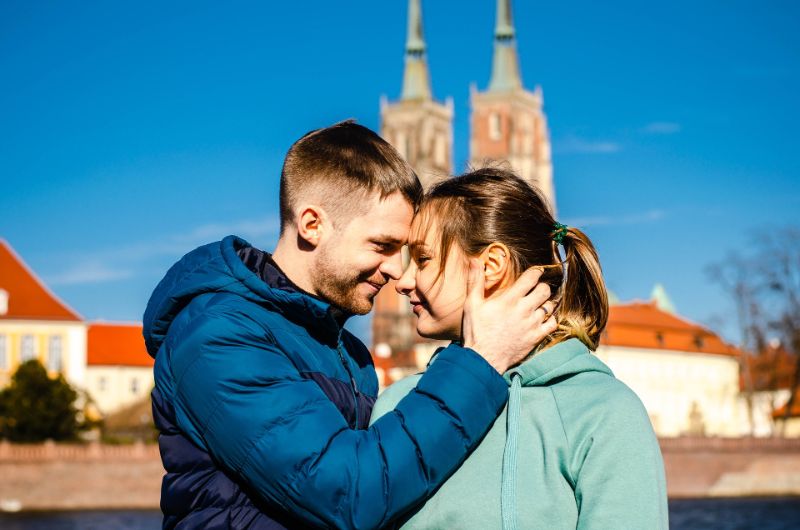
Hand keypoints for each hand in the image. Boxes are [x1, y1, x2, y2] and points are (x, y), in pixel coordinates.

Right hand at [462, 259, 556, 373]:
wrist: (483, 359)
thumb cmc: (476, 331)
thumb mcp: (472, 304)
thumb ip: (475, 281)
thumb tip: (474, 260)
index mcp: (510, 299)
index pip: (531, 277)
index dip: (536, 272)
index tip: (535, 272)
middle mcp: (524, 309)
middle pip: (545, 290)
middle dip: (542, 287)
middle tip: (536, 289)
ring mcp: (532, 324)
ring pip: (550, 306)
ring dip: (545, 303)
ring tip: (538, 304)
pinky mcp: (536, 337)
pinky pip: (552, 324)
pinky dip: (550, 319)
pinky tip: (542, 319)